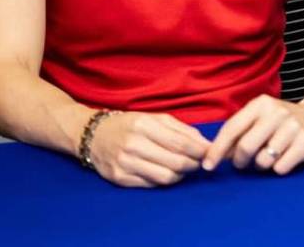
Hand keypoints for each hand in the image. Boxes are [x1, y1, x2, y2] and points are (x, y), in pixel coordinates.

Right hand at [87, 112, 210, 187]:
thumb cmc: (129, 125)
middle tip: (199, 162)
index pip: (180, 143)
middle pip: (176, 162)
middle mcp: (133, 145)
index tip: (209, 152)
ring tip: (185, 168)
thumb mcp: (154, 118)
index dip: (199, 151)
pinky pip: (152, 184)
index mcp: (144, 125)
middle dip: (193, 164)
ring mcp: (125, 164)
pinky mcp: (120, 179)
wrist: (93, 136)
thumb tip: (204, 143)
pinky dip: (165, 180)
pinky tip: (168, 173)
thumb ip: (180, 129)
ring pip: (166, 177)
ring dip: (181, 175)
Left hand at [203, 95, 303, 175]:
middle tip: (243, 163)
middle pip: (245, 147)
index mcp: (261, 104)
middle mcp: (277, 113)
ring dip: (261, 165)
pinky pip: (281, 168)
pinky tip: (285, 158)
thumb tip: (215, 155)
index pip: (232, 128)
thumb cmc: (280, 121)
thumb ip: (238, 133)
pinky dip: (279, 168)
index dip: (217, 149)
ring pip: (263, 160)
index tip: (208, 166)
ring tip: (268, 156)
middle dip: (240, 161)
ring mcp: (293, 127)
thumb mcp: (259, 118)